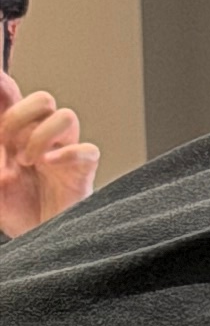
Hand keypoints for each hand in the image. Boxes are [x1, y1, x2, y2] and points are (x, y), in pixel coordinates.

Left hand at [0, 71, 98, 237]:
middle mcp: (42, 136)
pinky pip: (86, 149)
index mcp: (17, 132)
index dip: (4, 85)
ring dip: (41, 136)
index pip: (12, 95)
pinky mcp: (83, 170)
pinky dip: (66, 153)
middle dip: (19, 115)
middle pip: (42, 99)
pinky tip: (48, 166)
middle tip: (5, 142)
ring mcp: (65, 151)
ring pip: (66, 116)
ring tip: (28, 161)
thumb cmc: (14, 209)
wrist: (37, 241)